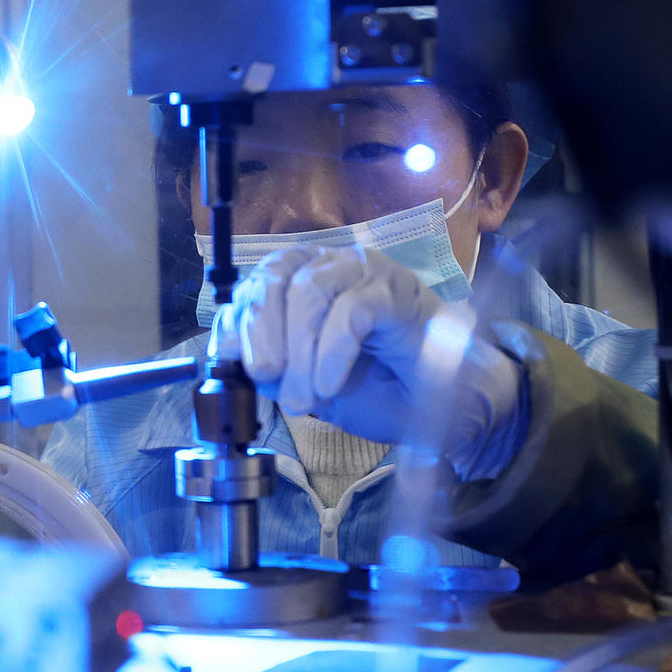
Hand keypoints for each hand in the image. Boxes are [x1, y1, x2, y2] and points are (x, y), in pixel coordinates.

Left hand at [215, 246, 525, 473]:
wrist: (440, 407)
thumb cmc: (375, 388)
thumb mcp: (308, 384)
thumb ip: (274, 371)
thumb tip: (238, 366)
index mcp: (300, 281)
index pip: (254, 285)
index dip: (236, 322)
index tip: (231, 365)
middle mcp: (329, 265)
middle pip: (275, 278)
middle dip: (261, 334)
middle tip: (267, 382)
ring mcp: (365, 272)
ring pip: (310, 291)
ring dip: (299, 351)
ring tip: (303, 398)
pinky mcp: (396, 290)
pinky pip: (353, 311)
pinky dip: (333, 352)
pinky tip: (331, 385)